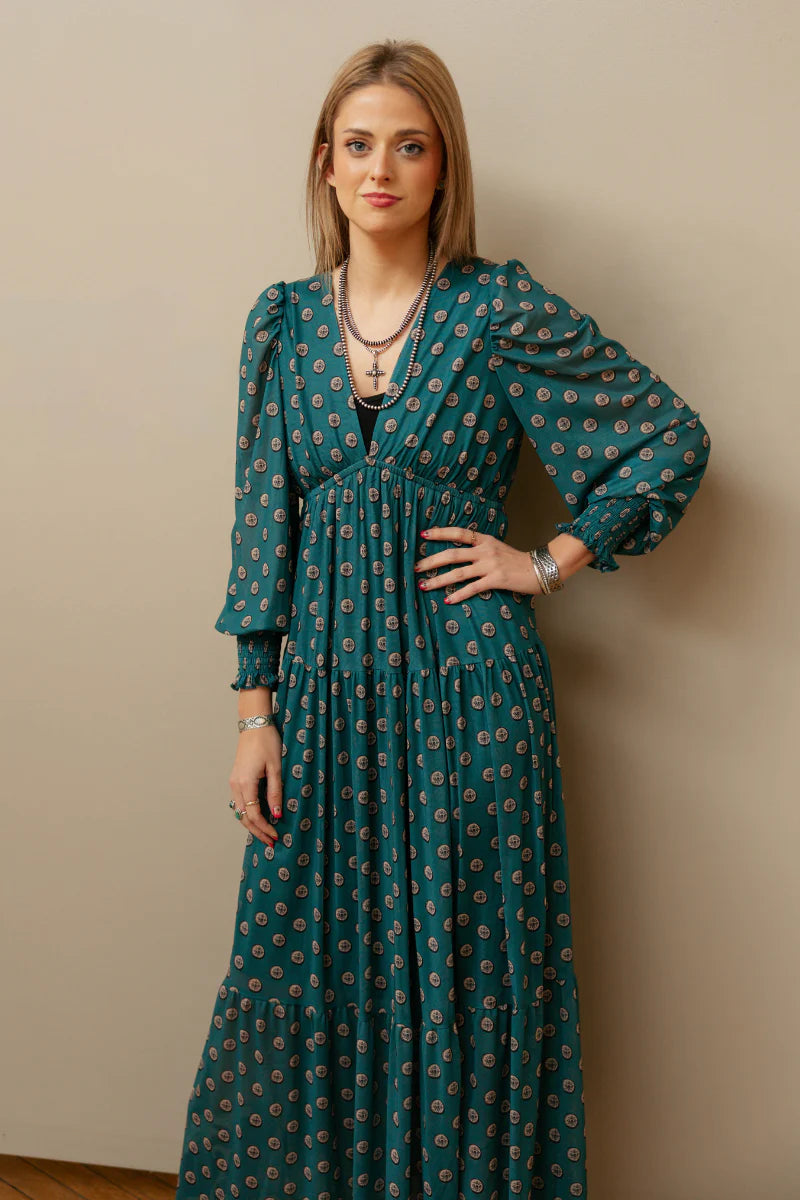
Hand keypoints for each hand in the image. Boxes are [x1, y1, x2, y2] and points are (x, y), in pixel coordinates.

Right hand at [228, 725, 283, 846]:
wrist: (255, 724)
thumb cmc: (267, 742)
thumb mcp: (276, 768)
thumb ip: (275, 793)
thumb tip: (276, 815)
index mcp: (245, 783)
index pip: (253, 815)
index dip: (265, 828)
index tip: (276, 836)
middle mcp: (236, 785)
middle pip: (243, 817)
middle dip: (257, 831)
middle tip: (271, 842)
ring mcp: (233, 782)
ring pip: (239, 811)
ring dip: (251, 824)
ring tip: (265, 833)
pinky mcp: (236, 778)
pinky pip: (239, 802)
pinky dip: (247, 813)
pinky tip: (258, 817)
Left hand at [413, 525, 541, 603]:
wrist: (540, 568)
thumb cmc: (518, 561)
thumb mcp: (497, 548)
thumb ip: (480, 548)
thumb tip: (460, 553)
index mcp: (485, 540)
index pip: (459, 533)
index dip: (440, 533)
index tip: (424, 535)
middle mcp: (485, 550)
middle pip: (452, 554)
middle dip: (431, 561)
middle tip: (415, 567)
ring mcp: (490, 565)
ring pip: (458, 573)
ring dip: (438, 580)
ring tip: (423, 586)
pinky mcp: (496, 580)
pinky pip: (472, 588)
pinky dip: (458, 594)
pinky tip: (447, 599)